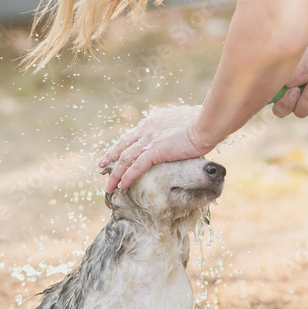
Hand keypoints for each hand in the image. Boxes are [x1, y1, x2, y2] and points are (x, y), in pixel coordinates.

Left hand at [97, 106, 216, 191]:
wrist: (206, 123)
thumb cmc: (203, 122)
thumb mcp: (185, 122)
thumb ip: (177, 129)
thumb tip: (183, 135)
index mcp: (153, 121)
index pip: (134, 134)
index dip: (124, 144)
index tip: (117, 151)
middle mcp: (147, 129)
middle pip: (123, 145)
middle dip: (110, 156)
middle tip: (100, 165)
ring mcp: (149, 140)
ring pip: (125, 159)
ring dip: (115, 174)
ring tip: (108, 186)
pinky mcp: (155, 151)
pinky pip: (135, 167)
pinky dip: (126, 177)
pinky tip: (121, 187)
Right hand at [272, 25, 307, 118]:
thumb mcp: (289, 71)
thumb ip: (278, 87)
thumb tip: (272, 98)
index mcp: (284, 84)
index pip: (275, 103)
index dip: (280, 103)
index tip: (290, 90)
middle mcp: (295, 92)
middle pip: (284, 111)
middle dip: (292, 102)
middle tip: (297, 90)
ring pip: (302, 112)